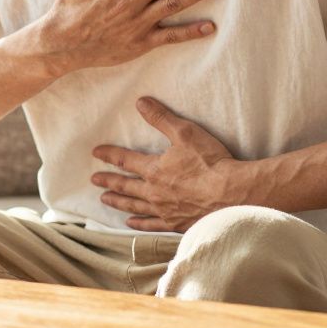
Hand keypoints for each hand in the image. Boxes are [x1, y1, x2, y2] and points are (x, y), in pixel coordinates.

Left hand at [91, 96, 242, 231]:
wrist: (232, 194)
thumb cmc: (210, 162)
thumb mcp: (185, 132)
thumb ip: (161, 118)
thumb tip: (141, 102)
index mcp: (154, 170)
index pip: (125, 160)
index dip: (109, 155)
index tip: (96, 153)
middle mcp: (154, 192)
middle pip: (125, 185)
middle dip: (108, 181)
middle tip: (94, 180)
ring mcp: (164, 210)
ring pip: (134, 206)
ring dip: (118, 202)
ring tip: (105, 200)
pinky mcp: (176, 224)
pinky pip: (152, 225)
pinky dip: (139, 223)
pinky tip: (131, 223)